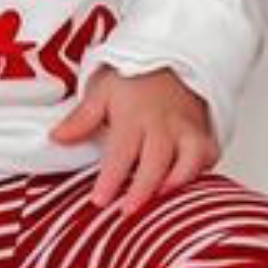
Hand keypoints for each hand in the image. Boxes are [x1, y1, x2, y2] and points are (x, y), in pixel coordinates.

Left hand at [51, 66, 220, 215]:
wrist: (171, 57)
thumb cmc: (135, 77)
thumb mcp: (102, 90)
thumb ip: (82, 118)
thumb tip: (57, 138)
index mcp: (133, 116)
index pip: (121, 152)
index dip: (110, 179)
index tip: (99, 200)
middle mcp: (163, 124)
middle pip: (157, 161)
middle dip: (143, 189)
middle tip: (128, 211)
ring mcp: (186, 127)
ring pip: (190, 157)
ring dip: (178, 180)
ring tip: (162, 197)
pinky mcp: (203, 130)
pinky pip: (210, 152)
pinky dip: (203, 170)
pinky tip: (187, 182)